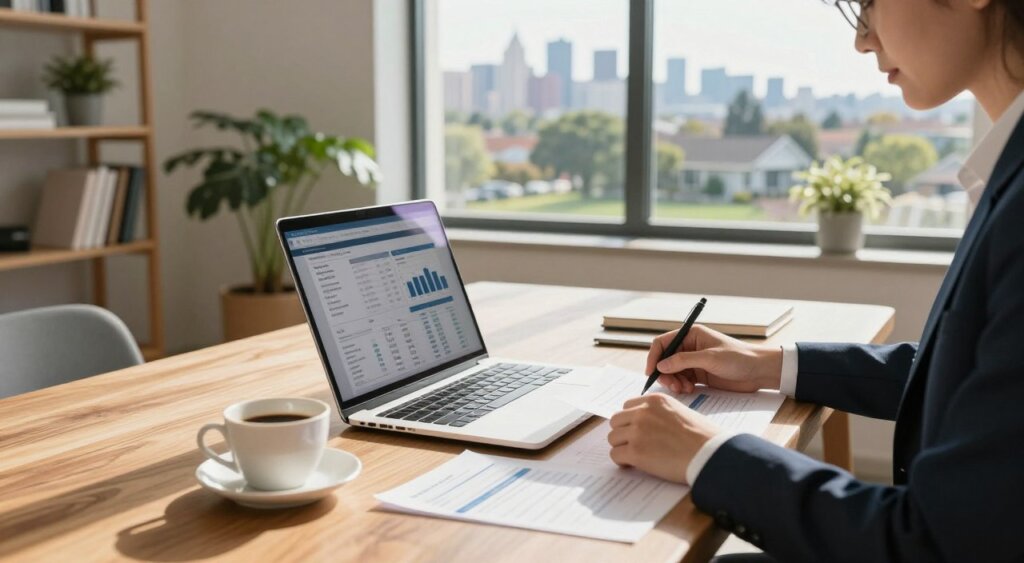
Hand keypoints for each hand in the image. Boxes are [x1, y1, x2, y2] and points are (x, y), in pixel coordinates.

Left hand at [608, 393, 720, 482]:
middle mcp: (643, 412)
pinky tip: (632, 464)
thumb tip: (646, 425)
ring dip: (621, 447)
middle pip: (616, 421)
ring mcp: (637, 431)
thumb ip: (660, 414)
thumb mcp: (680, 412)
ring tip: (635, 456)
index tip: (636, 431)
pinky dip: (621, 461)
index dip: (630, 421)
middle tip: (633, 445)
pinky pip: (615, 455)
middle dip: (623, 433)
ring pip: (613, 438)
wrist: (709, 454)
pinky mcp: (635, 452)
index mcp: (654, 400)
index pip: (627, 406)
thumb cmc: (702, 437)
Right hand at [645, 324, 782, 393]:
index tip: (651, 372)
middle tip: (671, 385)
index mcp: (691, 335)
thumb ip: (683, 361)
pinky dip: (681, 386)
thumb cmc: (739, 358)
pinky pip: (682, 380)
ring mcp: (694, 362)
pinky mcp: (700, 375)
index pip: (663, 343)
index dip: (654, 357)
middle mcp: (690, 347)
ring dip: (673, 381)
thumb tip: (661, 365)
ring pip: (672, 372)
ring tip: (683, 389)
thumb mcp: (710, 358)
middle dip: (665, 373)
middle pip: (665, 360)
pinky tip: (690, 390)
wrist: (759, 371)